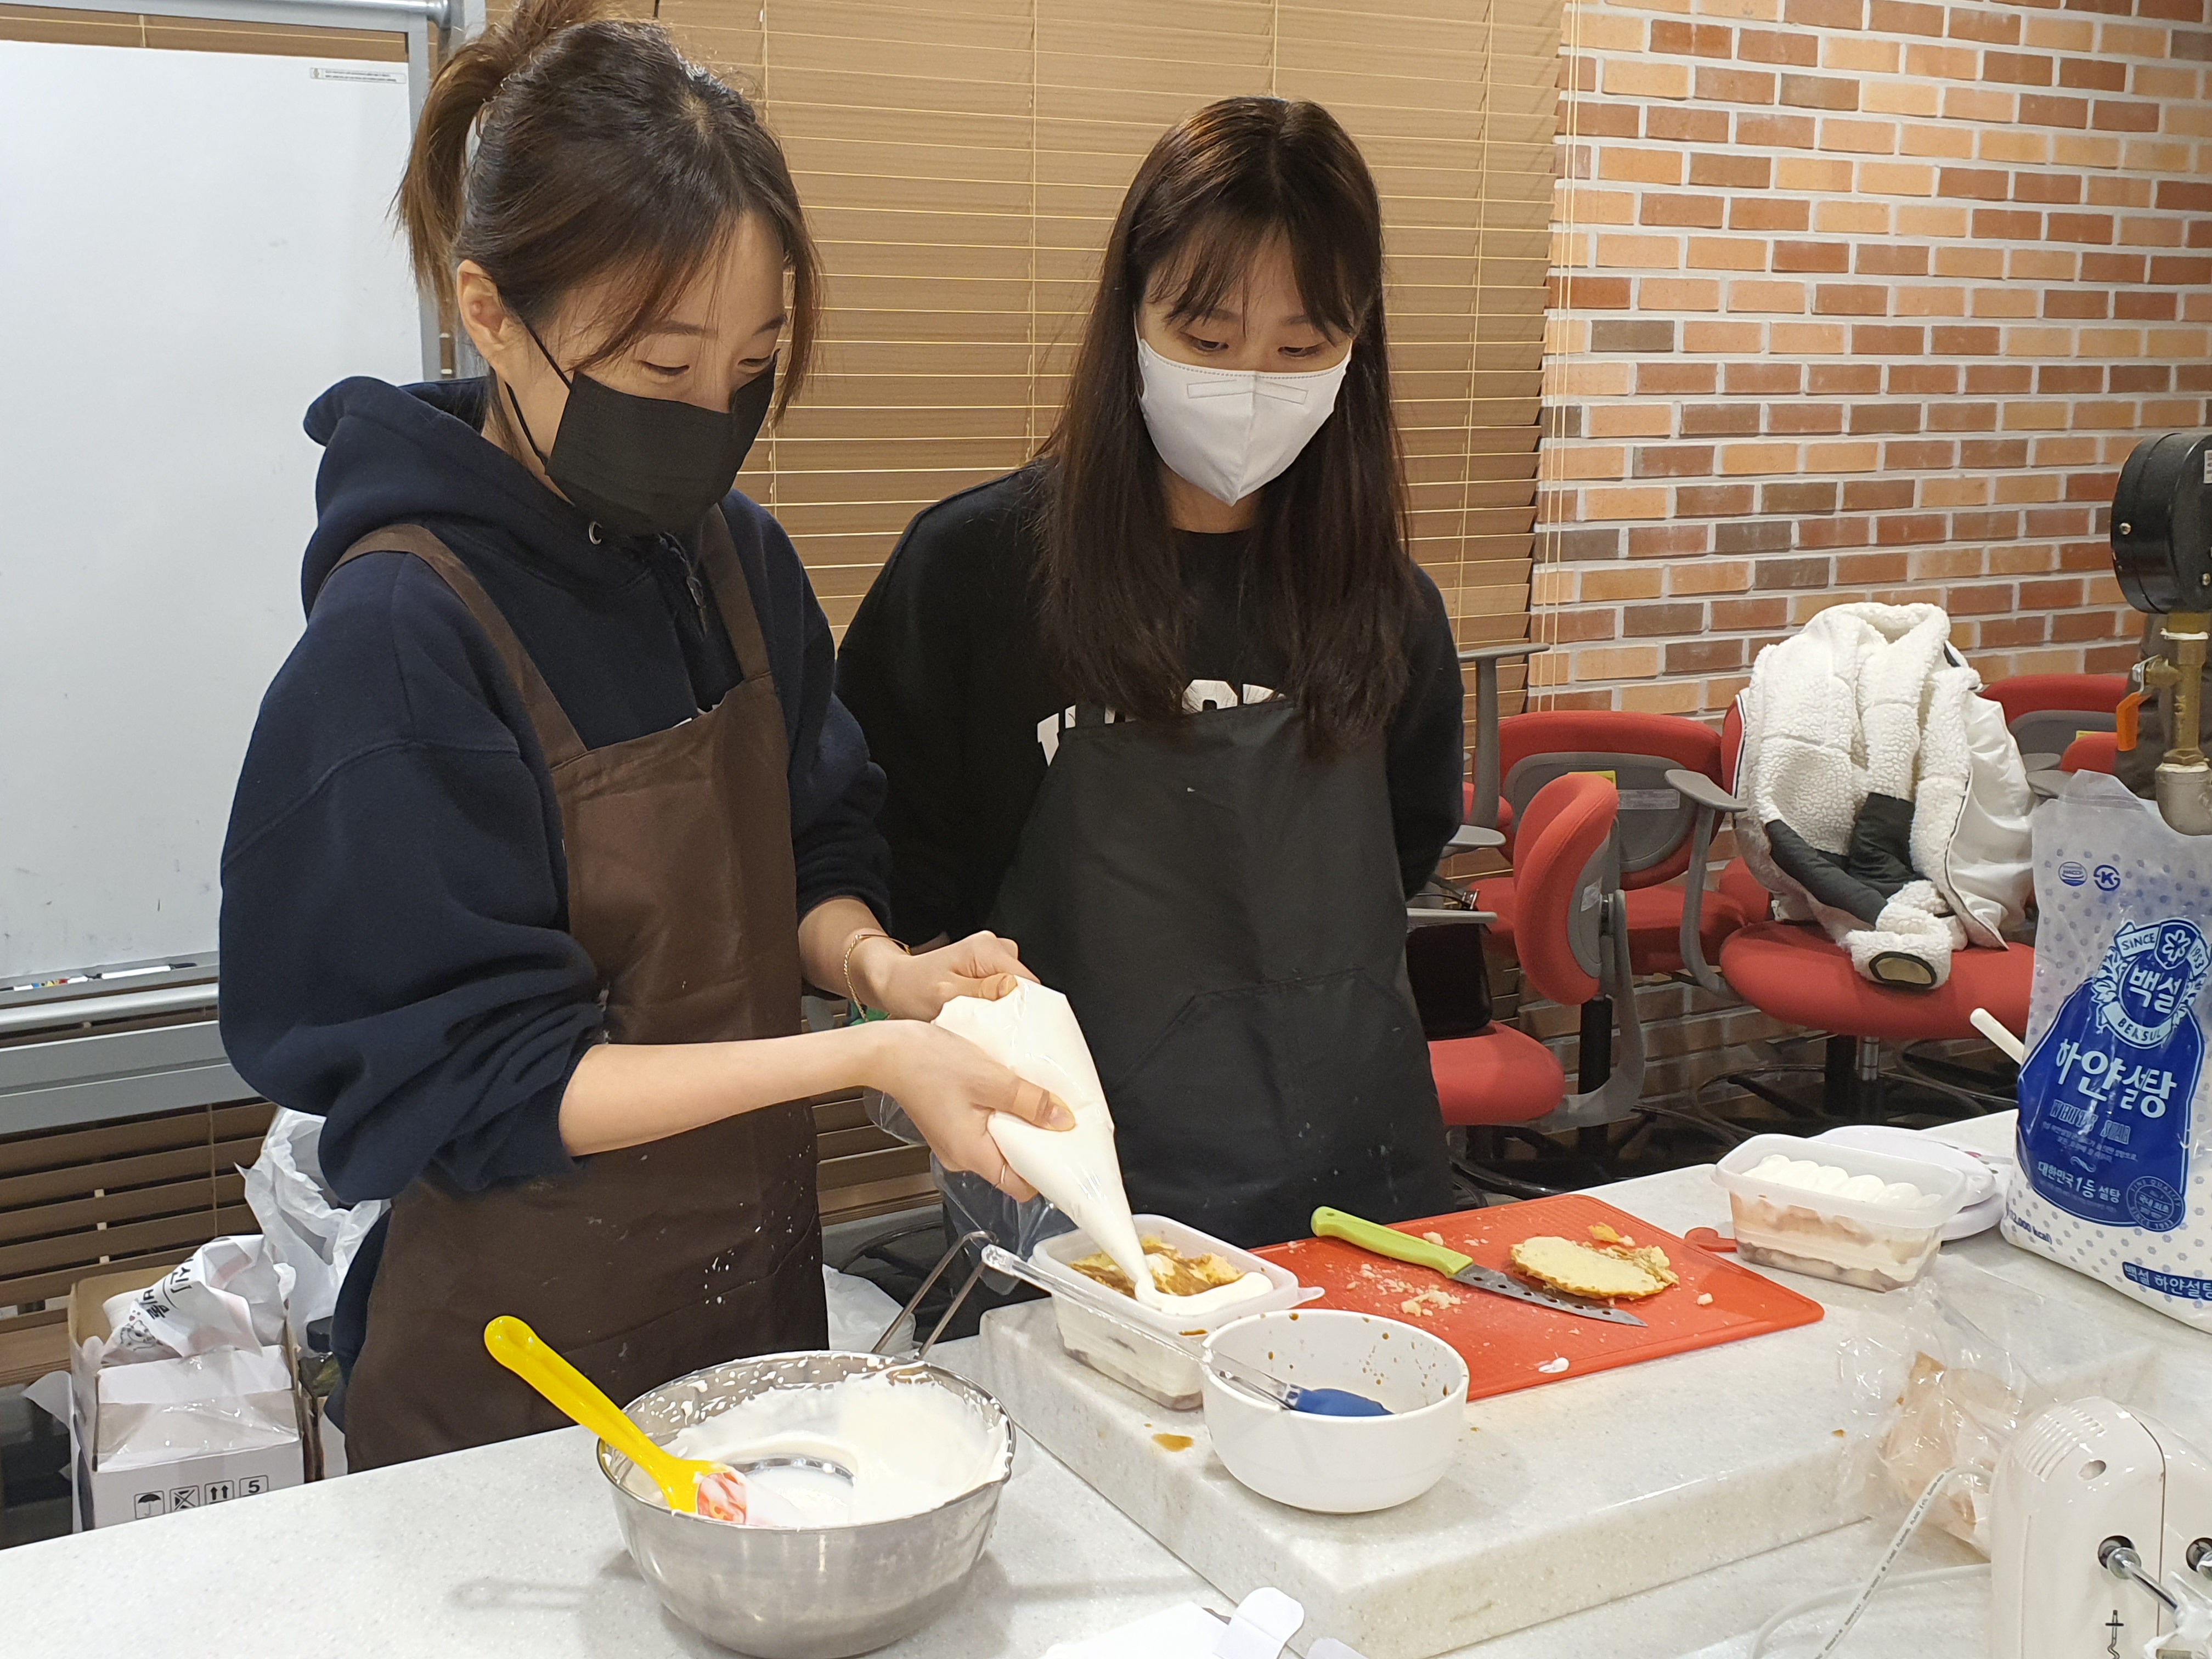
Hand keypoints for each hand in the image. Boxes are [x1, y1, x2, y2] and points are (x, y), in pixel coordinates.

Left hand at [852, 929, 1033, 1022]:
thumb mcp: (945, 996)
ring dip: (1007, 1011)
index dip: (1030, 1009)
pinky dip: (998, 1007)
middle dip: (1018, 1011)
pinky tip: (983, 1019)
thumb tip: (1012, 989)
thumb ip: (980, 992)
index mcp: (986, 949)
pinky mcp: (986, 970)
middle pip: (1026, 986)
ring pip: (1016, 990)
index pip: (1027, 980)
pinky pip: (1004, 991)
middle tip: (1002, 1034)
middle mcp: (992, 948)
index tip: (1025, 1033)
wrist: (893, 984)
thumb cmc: (912, 988)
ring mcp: (991, 958)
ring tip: (987, 1026)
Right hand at [861, 1022, 1071, 1200]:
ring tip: (1036, 1100)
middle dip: (1039, 1143)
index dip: (1047, 1173)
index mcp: (972, 1154)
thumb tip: (1063, 1120)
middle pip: (1014, 1164)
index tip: (1068, 1155)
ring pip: (1001, 1144)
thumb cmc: (926, 1063)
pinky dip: (1002, 1114)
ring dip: (1020, 1125)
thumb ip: (1031, 1101)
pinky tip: (1009, 1092)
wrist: (886, 1049)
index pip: (1021, 1186)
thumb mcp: (991, 1078)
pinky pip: (986, 1128)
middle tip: (1059, 1119)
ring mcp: (955, 1141)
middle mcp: (961, 1155)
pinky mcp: (951, 1125)